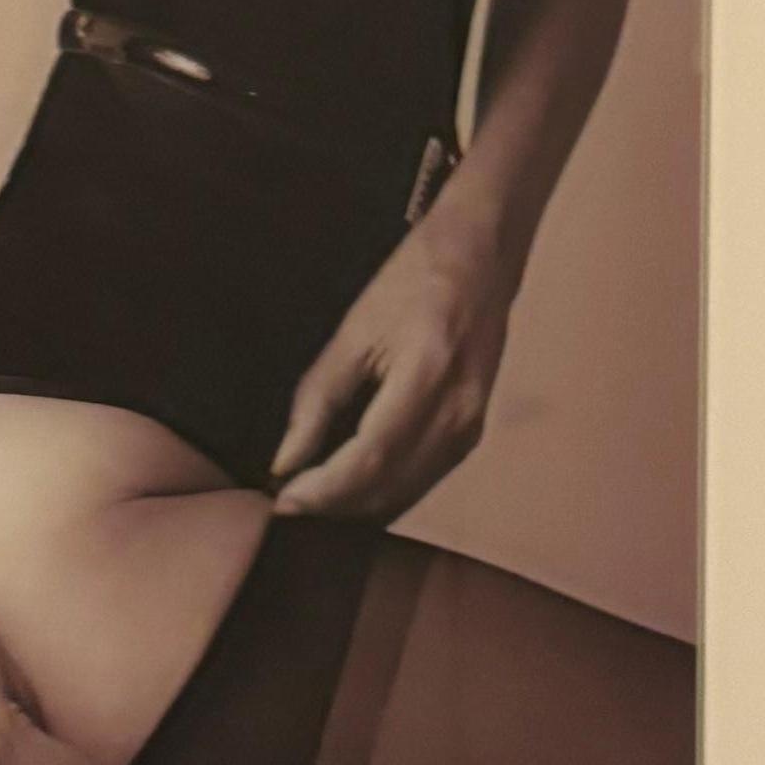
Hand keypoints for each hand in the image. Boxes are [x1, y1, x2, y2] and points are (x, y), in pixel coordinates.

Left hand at [270, 189, 519, 521]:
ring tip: (310, 504)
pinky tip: (351, 492)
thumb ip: (319, 396)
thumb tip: (286, 459)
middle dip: (335, 507)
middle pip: (391, 484)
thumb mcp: (356, 327)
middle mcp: (459, 410)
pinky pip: (424, 480)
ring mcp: (473, 426)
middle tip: (285, 509)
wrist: (483, 255)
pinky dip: (384, 494)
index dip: (325, 489)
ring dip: (357, 508)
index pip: (370, 455)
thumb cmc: (412, 278)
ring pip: (408, 492)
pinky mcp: (474, 432)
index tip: (282, 505)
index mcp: (428, 373)